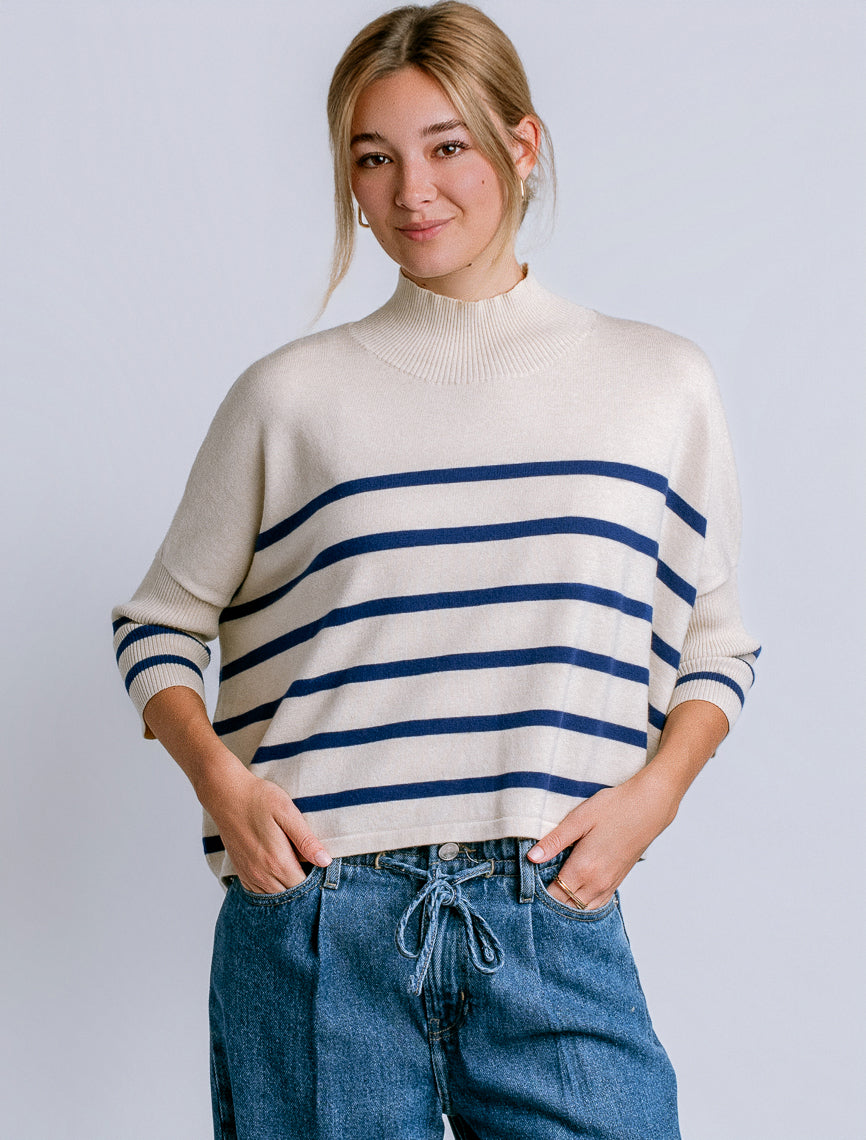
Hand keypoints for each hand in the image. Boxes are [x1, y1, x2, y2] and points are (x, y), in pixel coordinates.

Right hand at [206, 767, 330, 894]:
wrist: (227, 795)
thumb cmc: (259, 799)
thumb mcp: (287, 813)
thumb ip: (306, 840)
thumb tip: (325, 861)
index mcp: (277, 861)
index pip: (303, 886)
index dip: (316, 879)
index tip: (321, 866)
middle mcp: (262, 874)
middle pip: (289, 893)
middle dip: (302, 885)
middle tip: (311, 864)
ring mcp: (249, 874)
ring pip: (274, 896)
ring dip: (287, 887)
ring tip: (296, 866)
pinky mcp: (241, 871)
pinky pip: (259, 892)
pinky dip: (271, 887)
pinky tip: (278, 871)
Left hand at [527, 766, 679, 909]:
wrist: (649, 807)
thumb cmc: (614, 808)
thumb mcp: (579, 819)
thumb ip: (554, 841)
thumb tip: (531, 858)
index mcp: (584, 868)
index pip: (554, 895)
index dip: (538, 894)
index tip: (526, 886)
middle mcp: (597, 883)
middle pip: (567, 906)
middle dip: (550, 902)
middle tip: (535, 889)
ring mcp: (609, 884)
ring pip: (582, 908)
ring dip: (567, 903)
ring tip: (552, 890)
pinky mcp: (617, 881)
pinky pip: (596, 904)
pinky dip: (583, 903)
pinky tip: (574, 892)